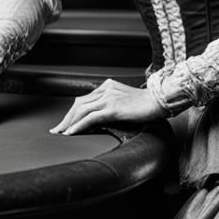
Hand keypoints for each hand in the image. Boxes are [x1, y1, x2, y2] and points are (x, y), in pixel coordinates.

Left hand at [49, 79, 163, 135]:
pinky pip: (91, 117)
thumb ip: (113, 104)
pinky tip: (72, 132)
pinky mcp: (114, 107)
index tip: (65, 122)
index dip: (73, 112)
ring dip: (69, 123)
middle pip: (79, 104)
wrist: (161, 100)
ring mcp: (109, 97)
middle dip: (67, 118)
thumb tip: (101, 117)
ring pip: (82, 110)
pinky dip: (79, 125)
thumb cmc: (147, 103)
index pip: (84, 100)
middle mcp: (106, 89)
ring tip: (61, 133)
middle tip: (57, 130)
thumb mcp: (126, 102)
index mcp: (108, 86)